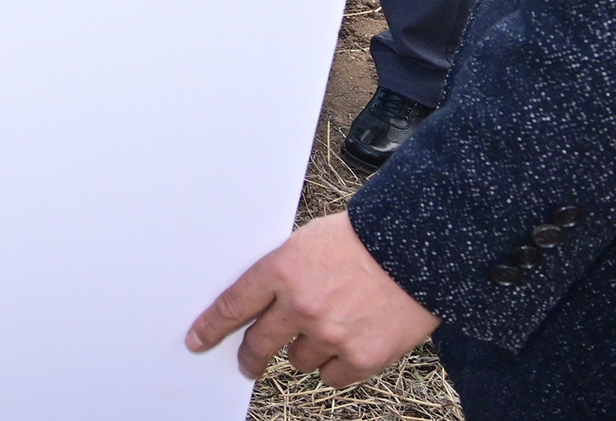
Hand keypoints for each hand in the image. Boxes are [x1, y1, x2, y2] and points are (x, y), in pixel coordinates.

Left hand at [188, 212, 437, 389]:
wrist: (418, 250)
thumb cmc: (362, 240)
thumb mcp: (307, 242)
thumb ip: (282, 272)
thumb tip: (260, 302)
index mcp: (282, 270)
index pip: (233, 305)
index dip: (211, 327)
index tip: (197, 341)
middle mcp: (301, 306)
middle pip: (259, 344)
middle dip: (250, 356)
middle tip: (248, 363)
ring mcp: (331, 335)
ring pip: (297, 361)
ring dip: (306, 350)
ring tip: (330, 328)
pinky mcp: (361, 357)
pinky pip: (332, 376)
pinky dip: (337, 366)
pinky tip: (349, 344)